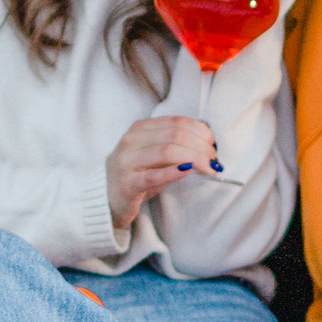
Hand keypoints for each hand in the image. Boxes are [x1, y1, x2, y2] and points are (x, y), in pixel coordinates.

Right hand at [108, 114, 220, 232]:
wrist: (106, 198)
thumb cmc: (136, 175)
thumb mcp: (153, 155)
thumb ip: (175, 145)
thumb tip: (208, 145)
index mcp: (139, 129)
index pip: (176, 122)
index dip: (200, 131)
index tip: (213, 145)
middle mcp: (131, 141)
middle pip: (175, 135)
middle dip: (201, 146)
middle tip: (214, 160)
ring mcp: (127, 162)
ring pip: (167, 152)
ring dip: (194, 159)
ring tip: (208, 169)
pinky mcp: (127, 184)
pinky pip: (152, 176)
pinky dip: (173, 172)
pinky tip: (187, 172)